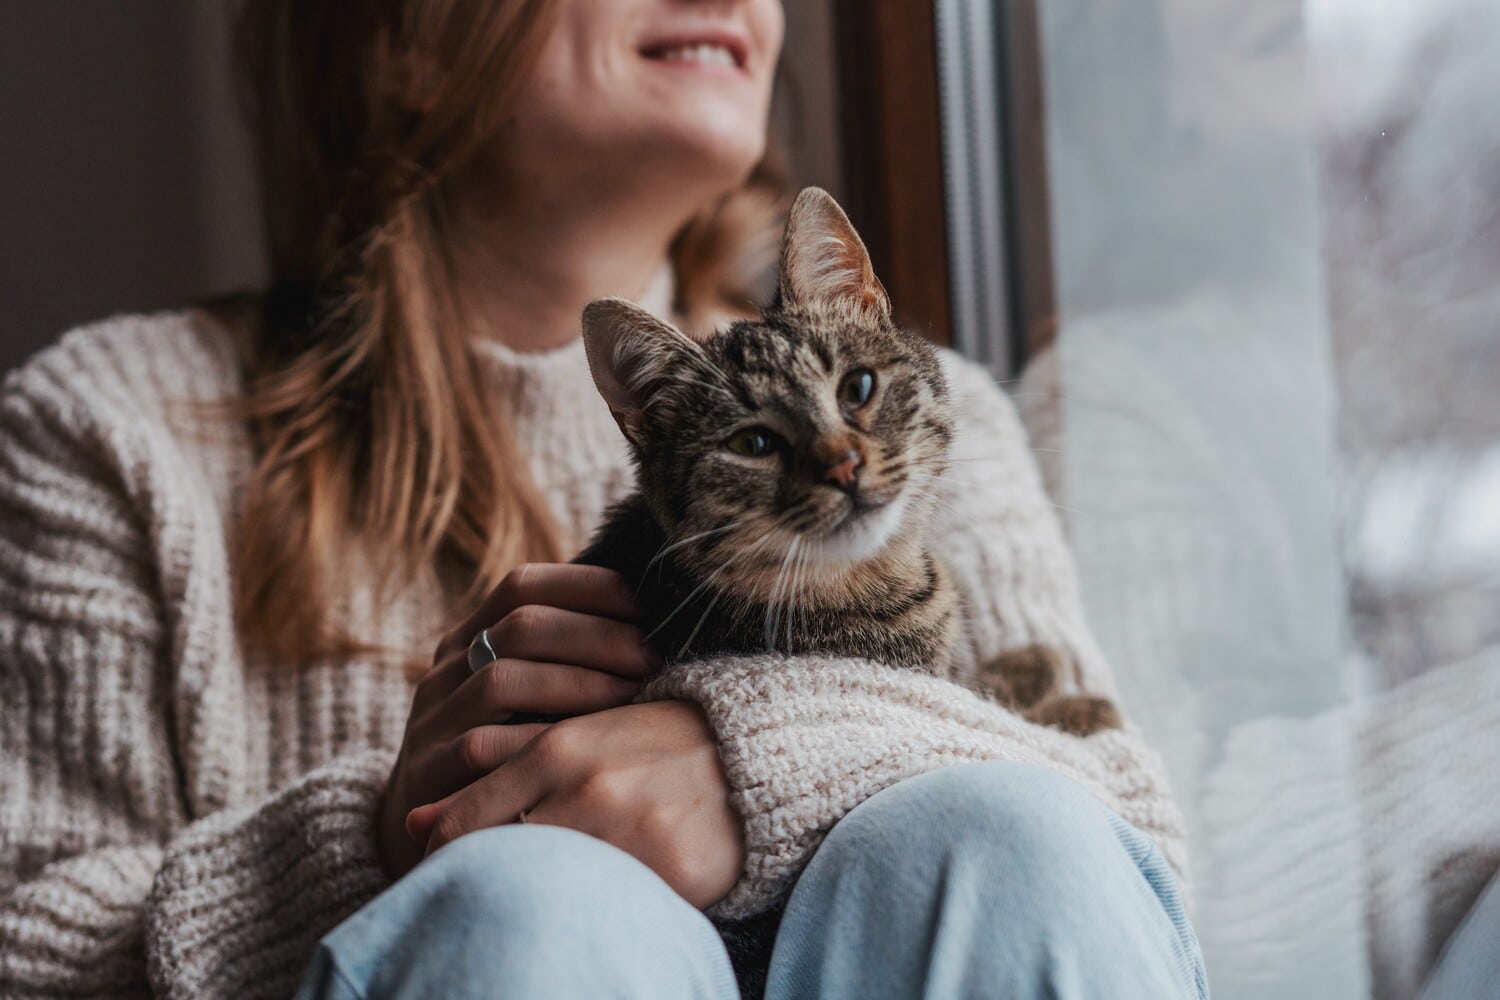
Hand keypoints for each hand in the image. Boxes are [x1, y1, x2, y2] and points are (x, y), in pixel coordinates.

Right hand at [377, 563, 660, 878]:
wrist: (434, 836)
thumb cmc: (508, 761)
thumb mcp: (528, 703)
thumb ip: (566, 662)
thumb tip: (653, 626)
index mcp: (470, 640)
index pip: (523, 586)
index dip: (587, 586)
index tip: (648, 603)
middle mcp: (446, 671)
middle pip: (521, 625)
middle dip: (598, 634)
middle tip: (654, 654)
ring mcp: (432, 720)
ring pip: (502, 680)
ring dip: (577, 682)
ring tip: (633, 694)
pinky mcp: (427, 774)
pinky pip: (483, 748)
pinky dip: (541, 742)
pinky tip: (591, 748)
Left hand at [408, 700, 744, 909]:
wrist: (755, 754)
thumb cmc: (653, 745)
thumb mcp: (576, 741)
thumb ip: (497, 773)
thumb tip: (410, 821)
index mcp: (559, 749)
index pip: (465, 823)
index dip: (445, 858)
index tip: (449, 871)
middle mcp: (588, 789)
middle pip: (498, 859)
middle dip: (484, 882)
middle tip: (489, 894)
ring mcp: (631, 831)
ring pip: (548, 884)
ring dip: (541, 895)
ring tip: (549, 894)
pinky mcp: (672, 869)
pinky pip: (609, 905)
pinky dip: (593, 909)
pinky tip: (599, 902)